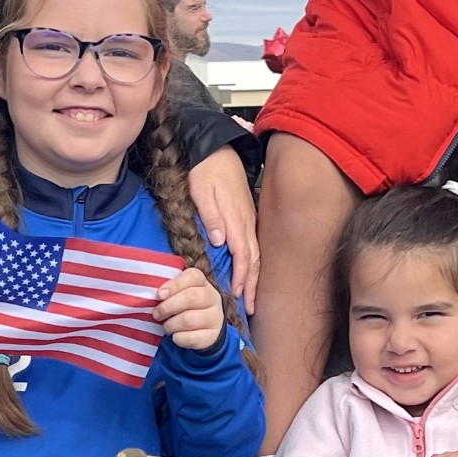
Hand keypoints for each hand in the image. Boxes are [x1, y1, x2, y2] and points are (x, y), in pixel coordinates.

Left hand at [156, 265, 224, 350]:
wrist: (206, 327)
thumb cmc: (186, 306)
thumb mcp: (180, 293)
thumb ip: (169, 290)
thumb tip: (154, 294)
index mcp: (203, 283)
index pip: (193, 276)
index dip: (174, 285)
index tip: (159, 295)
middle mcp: (213, 298)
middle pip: (191, 297)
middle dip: (168, 307)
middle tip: (156, 314)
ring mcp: (215, 317)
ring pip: (189, 320)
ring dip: (171, 324)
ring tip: (166, 326)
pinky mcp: (212, 336)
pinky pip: (191, 338)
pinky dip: (178, 338)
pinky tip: (175, 336)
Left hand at [188, 148, 260, 310]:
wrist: (217, 149)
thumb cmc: (206, 170)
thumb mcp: (201, 190)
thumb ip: (211, 216)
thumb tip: (220, 241)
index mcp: (235, 219)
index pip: (243, 255)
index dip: (242, 276)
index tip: (239, 294)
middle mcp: (245, 222)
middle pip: (253, 259)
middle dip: (252, 284)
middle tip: (250, 307)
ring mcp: (248, 220)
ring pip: (256, 254)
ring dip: (254, 277)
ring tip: (251, 297)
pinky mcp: (246, 216)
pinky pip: (253, 245)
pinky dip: (253, 263)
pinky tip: (249, 273)